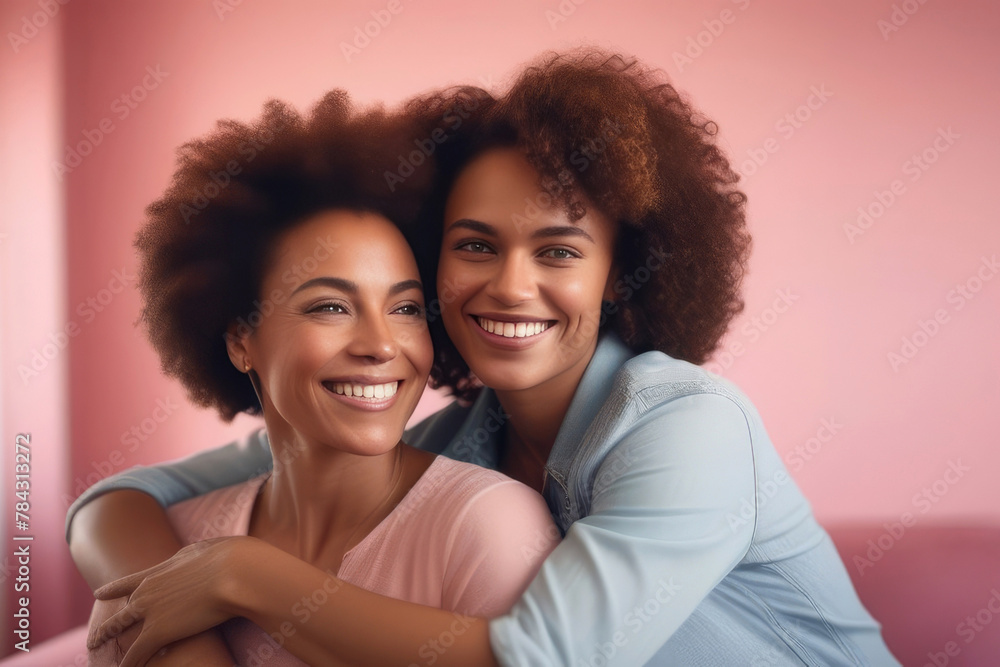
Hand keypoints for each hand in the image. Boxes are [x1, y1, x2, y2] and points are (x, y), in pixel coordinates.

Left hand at [88, 536, 258, 666]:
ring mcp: (149, 611)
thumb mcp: (203, 551)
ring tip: (99, 655)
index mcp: (159, 571)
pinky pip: (135, 654)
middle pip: (121, 612)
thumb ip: (191, 560)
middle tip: (95, 638)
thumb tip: (194, 561)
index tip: (98, 593)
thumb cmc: (229, 558)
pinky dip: (128, 665)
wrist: (233, 572)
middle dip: (107, 628)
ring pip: (119, 632)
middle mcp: (147, 591)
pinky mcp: (157, 632)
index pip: (128, 582)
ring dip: (109, 645)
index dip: (112, 590)